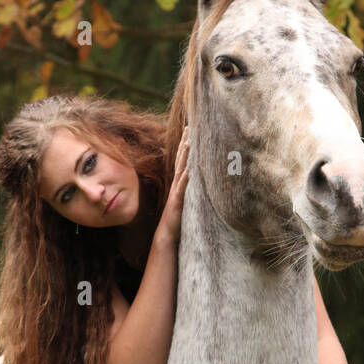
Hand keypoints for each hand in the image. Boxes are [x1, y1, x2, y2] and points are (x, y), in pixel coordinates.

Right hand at [154, 126, 189, 245]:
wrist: (167, 235)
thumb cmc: (177, 220)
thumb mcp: (185, 201)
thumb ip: (190, 191)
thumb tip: (197, 182)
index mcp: (179, 184)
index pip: (182, 161)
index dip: (185, 146)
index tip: (190, 132)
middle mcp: (176, 185)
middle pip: (180, 160)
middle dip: (184, 144)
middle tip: (189, 128)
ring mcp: (176, 192)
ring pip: (180, 170)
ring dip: (184, 157)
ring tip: (188, 143)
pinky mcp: (177, 202)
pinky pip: (182, 188)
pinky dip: (185, 178)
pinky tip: (190, 170)